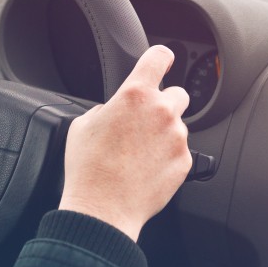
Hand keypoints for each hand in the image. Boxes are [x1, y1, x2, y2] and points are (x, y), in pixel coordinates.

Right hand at [58, 45, 191, 240]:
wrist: (103, 209)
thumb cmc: (89, 168)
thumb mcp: (83, 125)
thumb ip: (106, 107)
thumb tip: (114, 110)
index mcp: (135, 95)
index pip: (159, 57)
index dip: (161, 58)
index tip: (162, 61)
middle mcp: (161, 111)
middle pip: (177, 93)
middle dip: (164, 103)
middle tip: (144, 122)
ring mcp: (177, 137)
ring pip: (178, 125)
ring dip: (164, 133)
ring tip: (139, 154)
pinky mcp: (184, 161)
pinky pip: (180, 151)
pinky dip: (167, 157)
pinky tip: (146, 169)